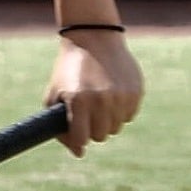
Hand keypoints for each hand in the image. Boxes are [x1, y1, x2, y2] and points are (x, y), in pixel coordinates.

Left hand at [48, 29, 143, 153]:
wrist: (93, 38)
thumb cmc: (68, 69)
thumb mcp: (54, 93)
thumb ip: (58, 125)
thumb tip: (78, 153)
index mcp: (78, 101)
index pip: (81, 139)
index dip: (78, 140)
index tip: (77, 138)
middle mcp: (101, 100)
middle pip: (100, 136)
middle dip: (92, 129)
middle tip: (87, 112)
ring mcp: (121, 96)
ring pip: (116, 128)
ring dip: (107, 120)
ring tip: (98, 99)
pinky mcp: (136, 92)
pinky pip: (129, 115)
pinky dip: (120, 110)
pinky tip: (112, 93)